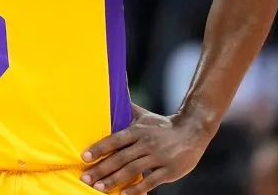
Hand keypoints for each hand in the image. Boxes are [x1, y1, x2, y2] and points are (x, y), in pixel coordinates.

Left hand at [80, 105, 211, 193]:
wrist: (193, 131)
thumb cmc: (162, 126)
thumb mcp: (144, 116)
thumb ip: (126, 110)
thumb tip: (110, 94)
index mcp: (139, 130)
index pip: (115, 139)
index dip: (99, 148)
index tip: (84, 157)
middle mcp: (147, 143)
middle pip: (121, 157)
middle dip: (102, 169)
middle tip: (85, 178)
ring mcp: (159, 157)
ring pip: (133, 170)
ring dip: (114, 180)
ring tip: (99, 188)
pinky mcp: (169, 170)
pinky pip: (151, 181)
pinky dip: (137, 189)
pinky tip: (123, 194)